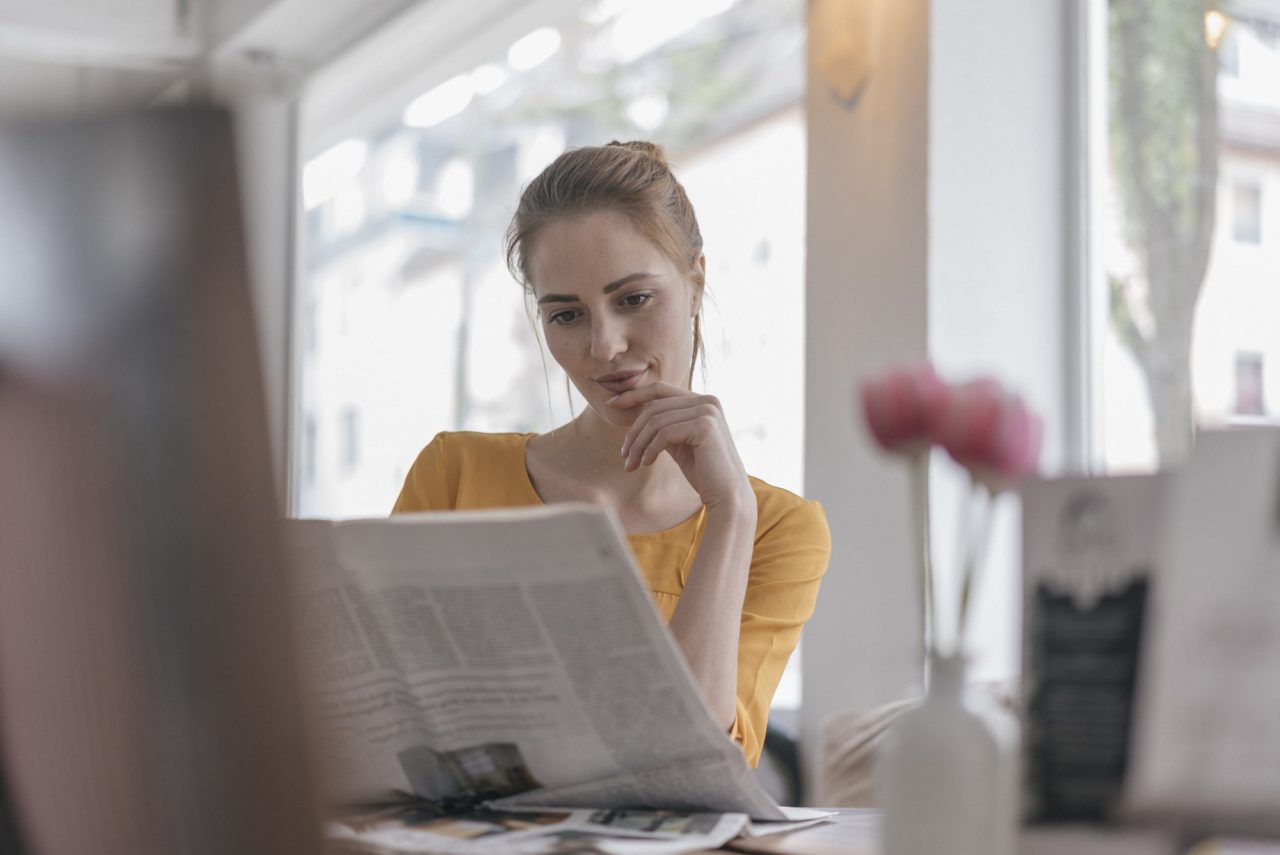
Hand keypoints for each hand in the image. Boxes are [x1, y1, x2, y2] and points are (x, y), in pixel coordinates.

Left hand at [611, 382, 752, 509]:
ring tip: (631, 464)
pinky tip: (646, 464)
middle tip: (624, 455)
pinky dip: (649, 449)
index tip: (612, 405)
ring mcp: (708, 411)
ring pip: (656, 421)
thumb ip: (663, 425)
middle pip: (654, 407)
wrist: (727, 496)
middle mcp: (708, 401)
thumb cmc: (703, 472)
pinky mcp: (705, 426)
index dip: (634, 395)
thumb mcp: (678, 443)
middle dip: (634, 431)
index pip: (661, 389)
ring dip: (638, 445)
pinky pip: (664, 434)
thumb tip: (634, 409)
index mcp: (703, 401)